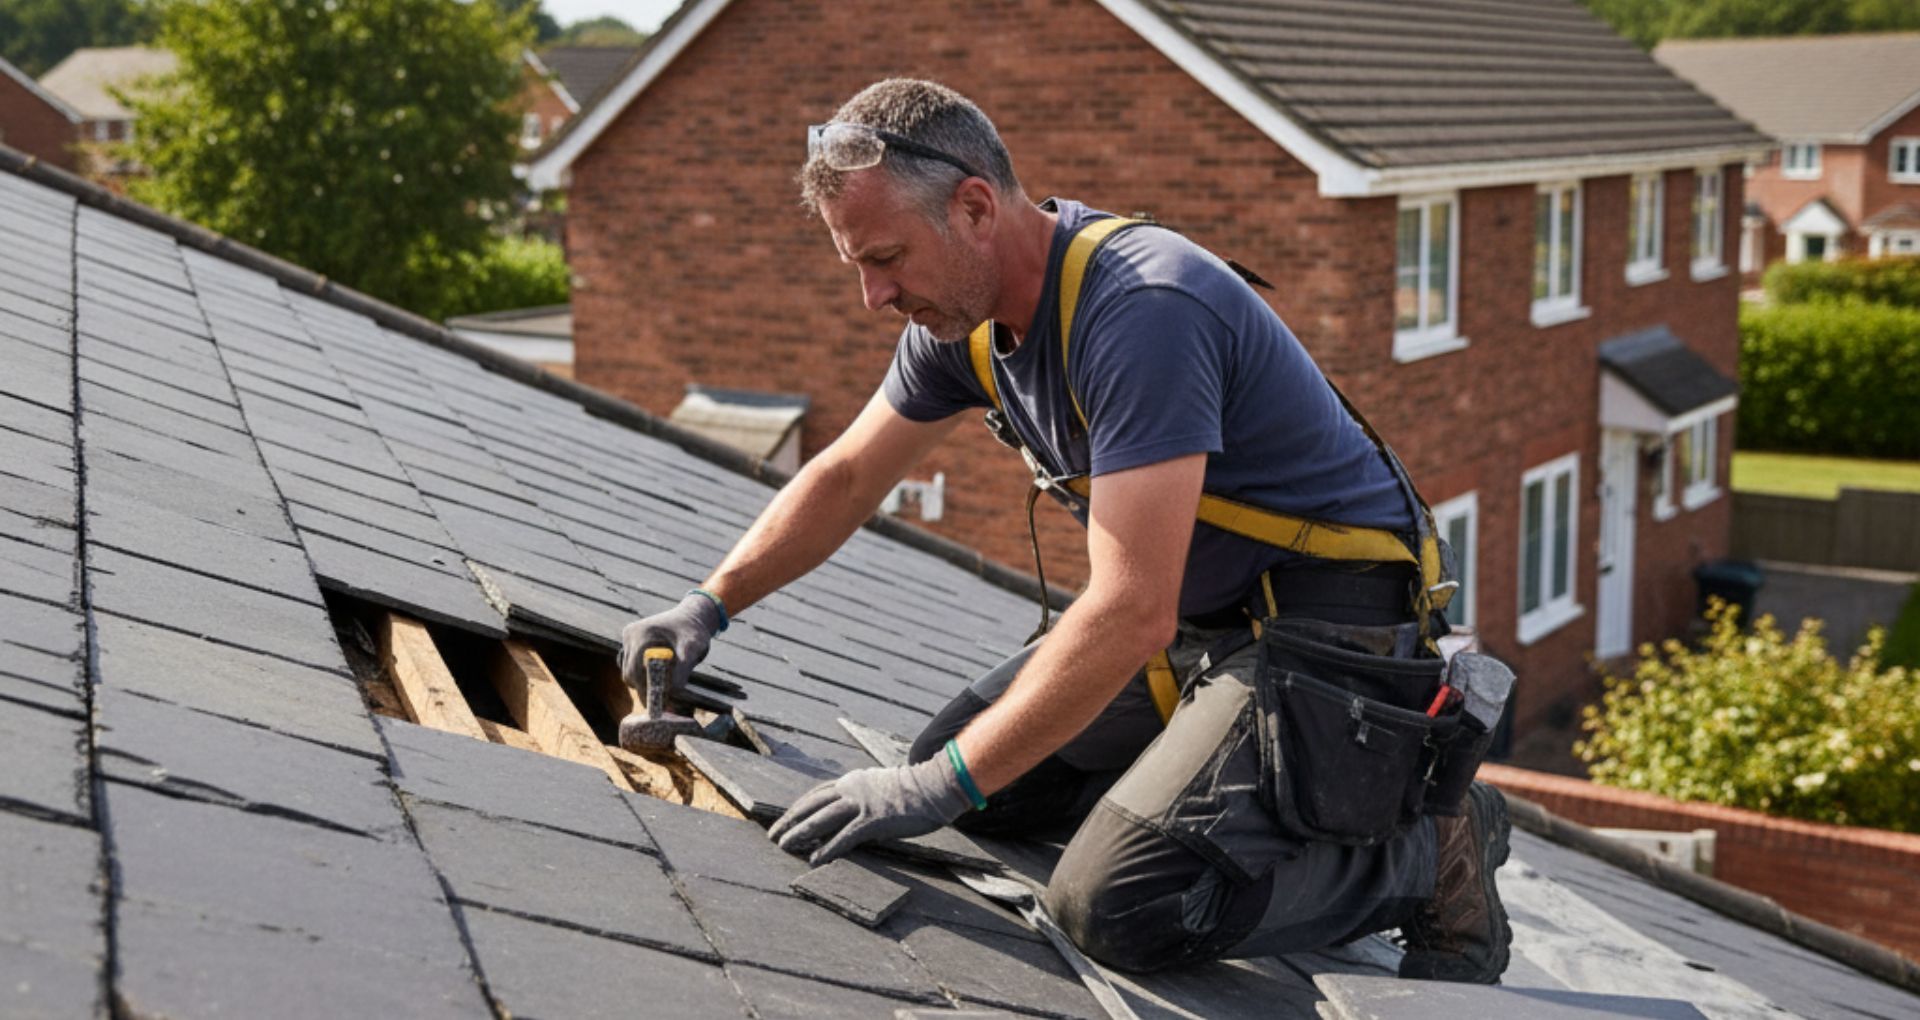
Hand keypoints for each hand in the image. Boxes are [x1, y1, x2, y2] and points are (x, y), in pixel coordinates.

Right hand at [618, 592, 723, 694]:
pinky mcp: (631, 644)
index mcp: (642, 634)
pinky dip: (644, 675)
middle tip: (662, 703)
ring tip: (665, 685)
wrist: (690, 617)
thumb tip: (673, 692)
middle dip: (645, 688)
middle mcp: (631, 635)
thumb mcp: (693, 648)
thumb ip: (683, 669)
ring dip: (644, 682)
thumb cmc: (693, 631)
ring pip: (630, 672)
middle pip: (629, 673)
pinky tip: (660, 674)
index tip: (658, 703)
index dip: (645, 689)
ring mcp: (629, 639)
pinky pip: (632, 667)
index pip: (635, 670)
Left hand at [768, 756, 973, 864]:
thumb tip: (852, 812)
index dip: (798, 807)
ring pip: (821, 818)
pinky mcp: (872, 820)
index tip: (785, 818)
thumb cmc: (914, 790)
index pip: (817, 794)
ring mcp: (861, 803)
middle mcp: (851, 788)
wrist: (935, 786)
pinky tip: (815, 860)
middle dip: (790, 820)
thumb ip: (864, 796)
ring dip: (800, 833)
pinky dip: (828, 849)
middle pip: (812, 804)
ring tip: (784, 846)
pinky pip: (844, 837)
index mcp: (853, 780)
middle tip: (773, 835)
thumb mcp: (881, 787)